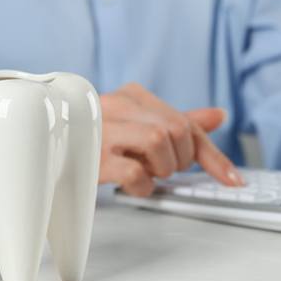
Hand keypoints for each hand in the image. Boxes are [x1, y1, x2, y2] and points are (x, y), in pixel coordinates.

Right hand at [99, 83, 243, 196]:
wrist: (48, 146)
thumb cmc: (99, 138)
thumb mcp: (141, 126)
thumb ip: (180, 121)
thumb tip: (219, 115)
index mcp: (134, 95)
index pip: (186, 123)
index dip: (213, 155)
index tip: (233, 180)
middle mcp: (118, 104)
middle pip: (177, 131)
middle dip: (180, 160)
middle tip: (163, 168)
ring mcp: (102, 129)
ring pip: (159, 142)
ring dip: (161, 168)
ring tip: (145, 172)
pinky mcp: (91, 156)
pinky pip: (134, 173)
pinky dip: (142, 185)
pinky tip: (133, 184)